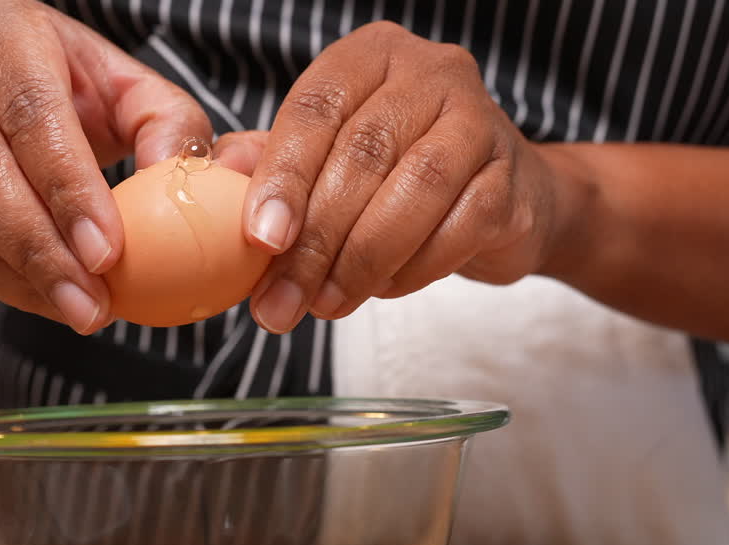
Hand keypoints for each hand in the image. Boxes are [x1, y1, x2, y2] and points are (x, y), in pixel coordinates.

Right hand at [0, 0, 213, 332]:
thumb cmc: (69, 84)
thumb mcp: (127, 83)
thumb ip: (167, 121)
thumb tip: (181, 173)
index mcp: (5, 34)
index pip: (31, 114)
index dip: (67, 188)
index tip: (106, 253)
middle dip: (41, 249)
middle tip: (92, 303)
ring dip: (19, 274)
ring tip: (77, 311)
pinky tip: (45, 301)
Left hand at [236, 22, 570, 333]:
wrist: (501, 200)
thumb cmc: (394, 174)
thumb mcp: (325, 158)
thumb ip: (270, 161)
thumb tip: (215, 177)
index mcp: (370, 56)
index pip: (315, 110)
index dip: (283, 178)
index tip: (259, 243)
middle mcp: (431, 73)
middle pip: (362, 155)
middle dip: (315, 239)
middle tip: (280, 301)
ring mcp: (481, 121)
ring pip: (414, 191)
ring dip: (361, 260)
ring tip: (325, 304)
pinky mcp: (513, 179)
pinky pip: (459, 228)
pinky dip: (412, 269)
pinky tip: (381, 290)